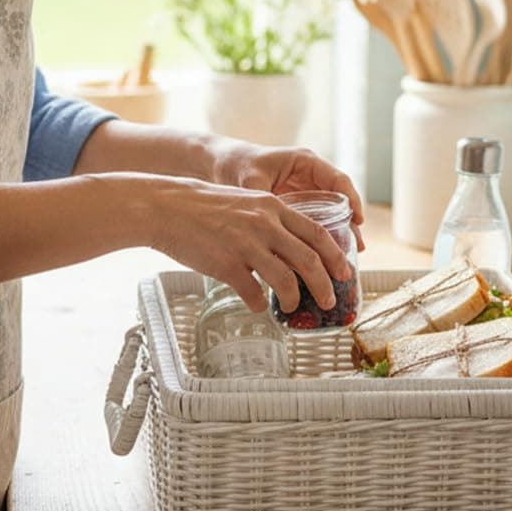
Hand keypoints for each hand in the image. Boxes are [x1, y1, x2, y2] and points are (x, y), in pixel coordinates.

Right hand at [138, 174, 354, 313]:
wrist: (167, 207)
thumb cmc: (204, 206)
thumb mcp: (246, 203)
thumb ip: (270, 222)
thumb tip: (291, 250)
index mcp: (273, 207)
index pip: (317, 233)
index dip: (335, 256)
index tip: (344, 272)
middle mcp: (265, 225)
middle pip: (310, 261)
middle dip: (325, 285)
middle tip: (330, 300)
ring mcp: (246, 246)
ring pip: (286, 281)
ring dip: (294, 299)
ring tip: (292, 306)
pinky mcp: (227, 265)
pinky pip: (252, 294)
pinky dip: (258, 305)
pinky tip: (256, 306)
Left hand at [208, 140, 365, 251]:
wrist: (218, 165)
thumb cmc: (235, 165)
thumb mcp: (250, 183)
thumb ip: (263, 206)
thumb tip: (271, 234)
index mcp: (304, 162)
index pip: (338, 180)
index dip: (352, 200)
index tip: (358, 221)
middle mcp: (309, 176)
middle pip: (338, 201)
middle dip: (349, 226)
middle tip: (355, 250)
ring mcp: (303, 191)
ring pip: (329, 214)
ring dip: (337, 235)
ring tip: (344, 261)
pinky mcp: (295, 206)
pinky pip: (313, 222)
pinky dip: (318, 239)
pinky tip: (321, 260)